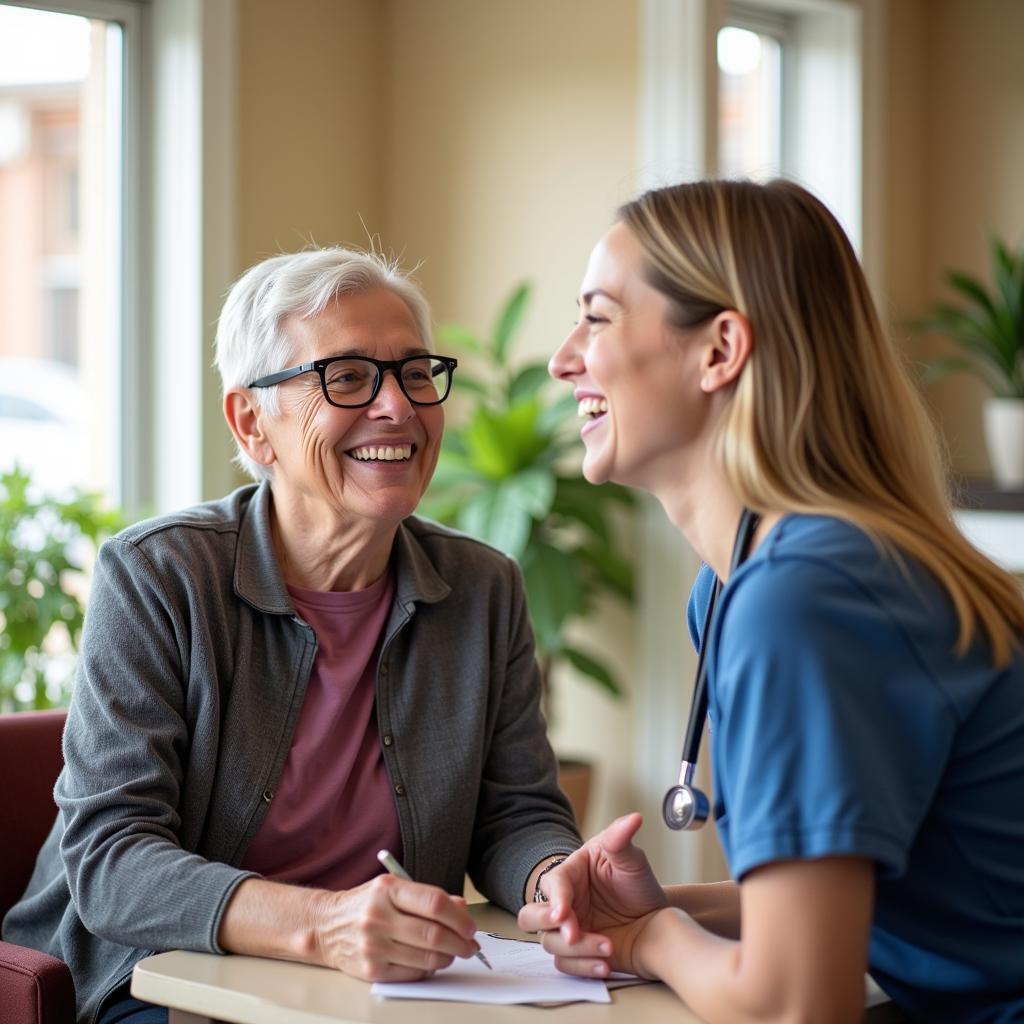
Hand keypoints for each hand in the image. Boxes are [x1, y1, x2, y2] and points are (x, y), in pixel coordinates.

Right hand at [311, 874, 479, 981]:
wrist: (325, 926)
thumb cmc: (367, 904)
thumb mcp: (394, 889)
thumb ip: (427, 898)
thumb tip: (461, 910)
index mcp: (388, 890)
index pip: (434, 903)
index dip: (459, 917)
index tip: (471, 926)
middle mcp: (379, 917)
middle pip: (433, 934)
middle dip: (460, 943)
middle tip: (470, 945)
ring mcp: (374, 945)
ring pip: (426, 958)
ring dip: (448, 958)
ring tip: (453, 953)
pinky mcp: (372, 970)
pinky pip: (412, 973)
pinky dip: (429, 969)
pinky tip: (431, 961)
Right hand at [517, 813, 666, 976]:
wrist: (655, 922)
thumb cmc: (637, 886)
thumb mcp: (631, 860)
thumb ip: (623, 840)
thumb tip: (633, 818)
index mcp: (570, 875)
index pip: (552, 885)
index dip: (554, 900)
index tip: (563, 914)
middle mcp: (563, 903)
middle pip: (530, 916)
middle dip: (545, 925)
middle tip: (573, 934)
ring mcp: (567, 930)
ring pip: (549, 944)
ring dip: (576, 950)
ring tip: (608, 947)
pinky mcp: (575, 954)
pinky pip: (566, 966)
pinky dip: (582, 968)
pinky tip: (604, 966)